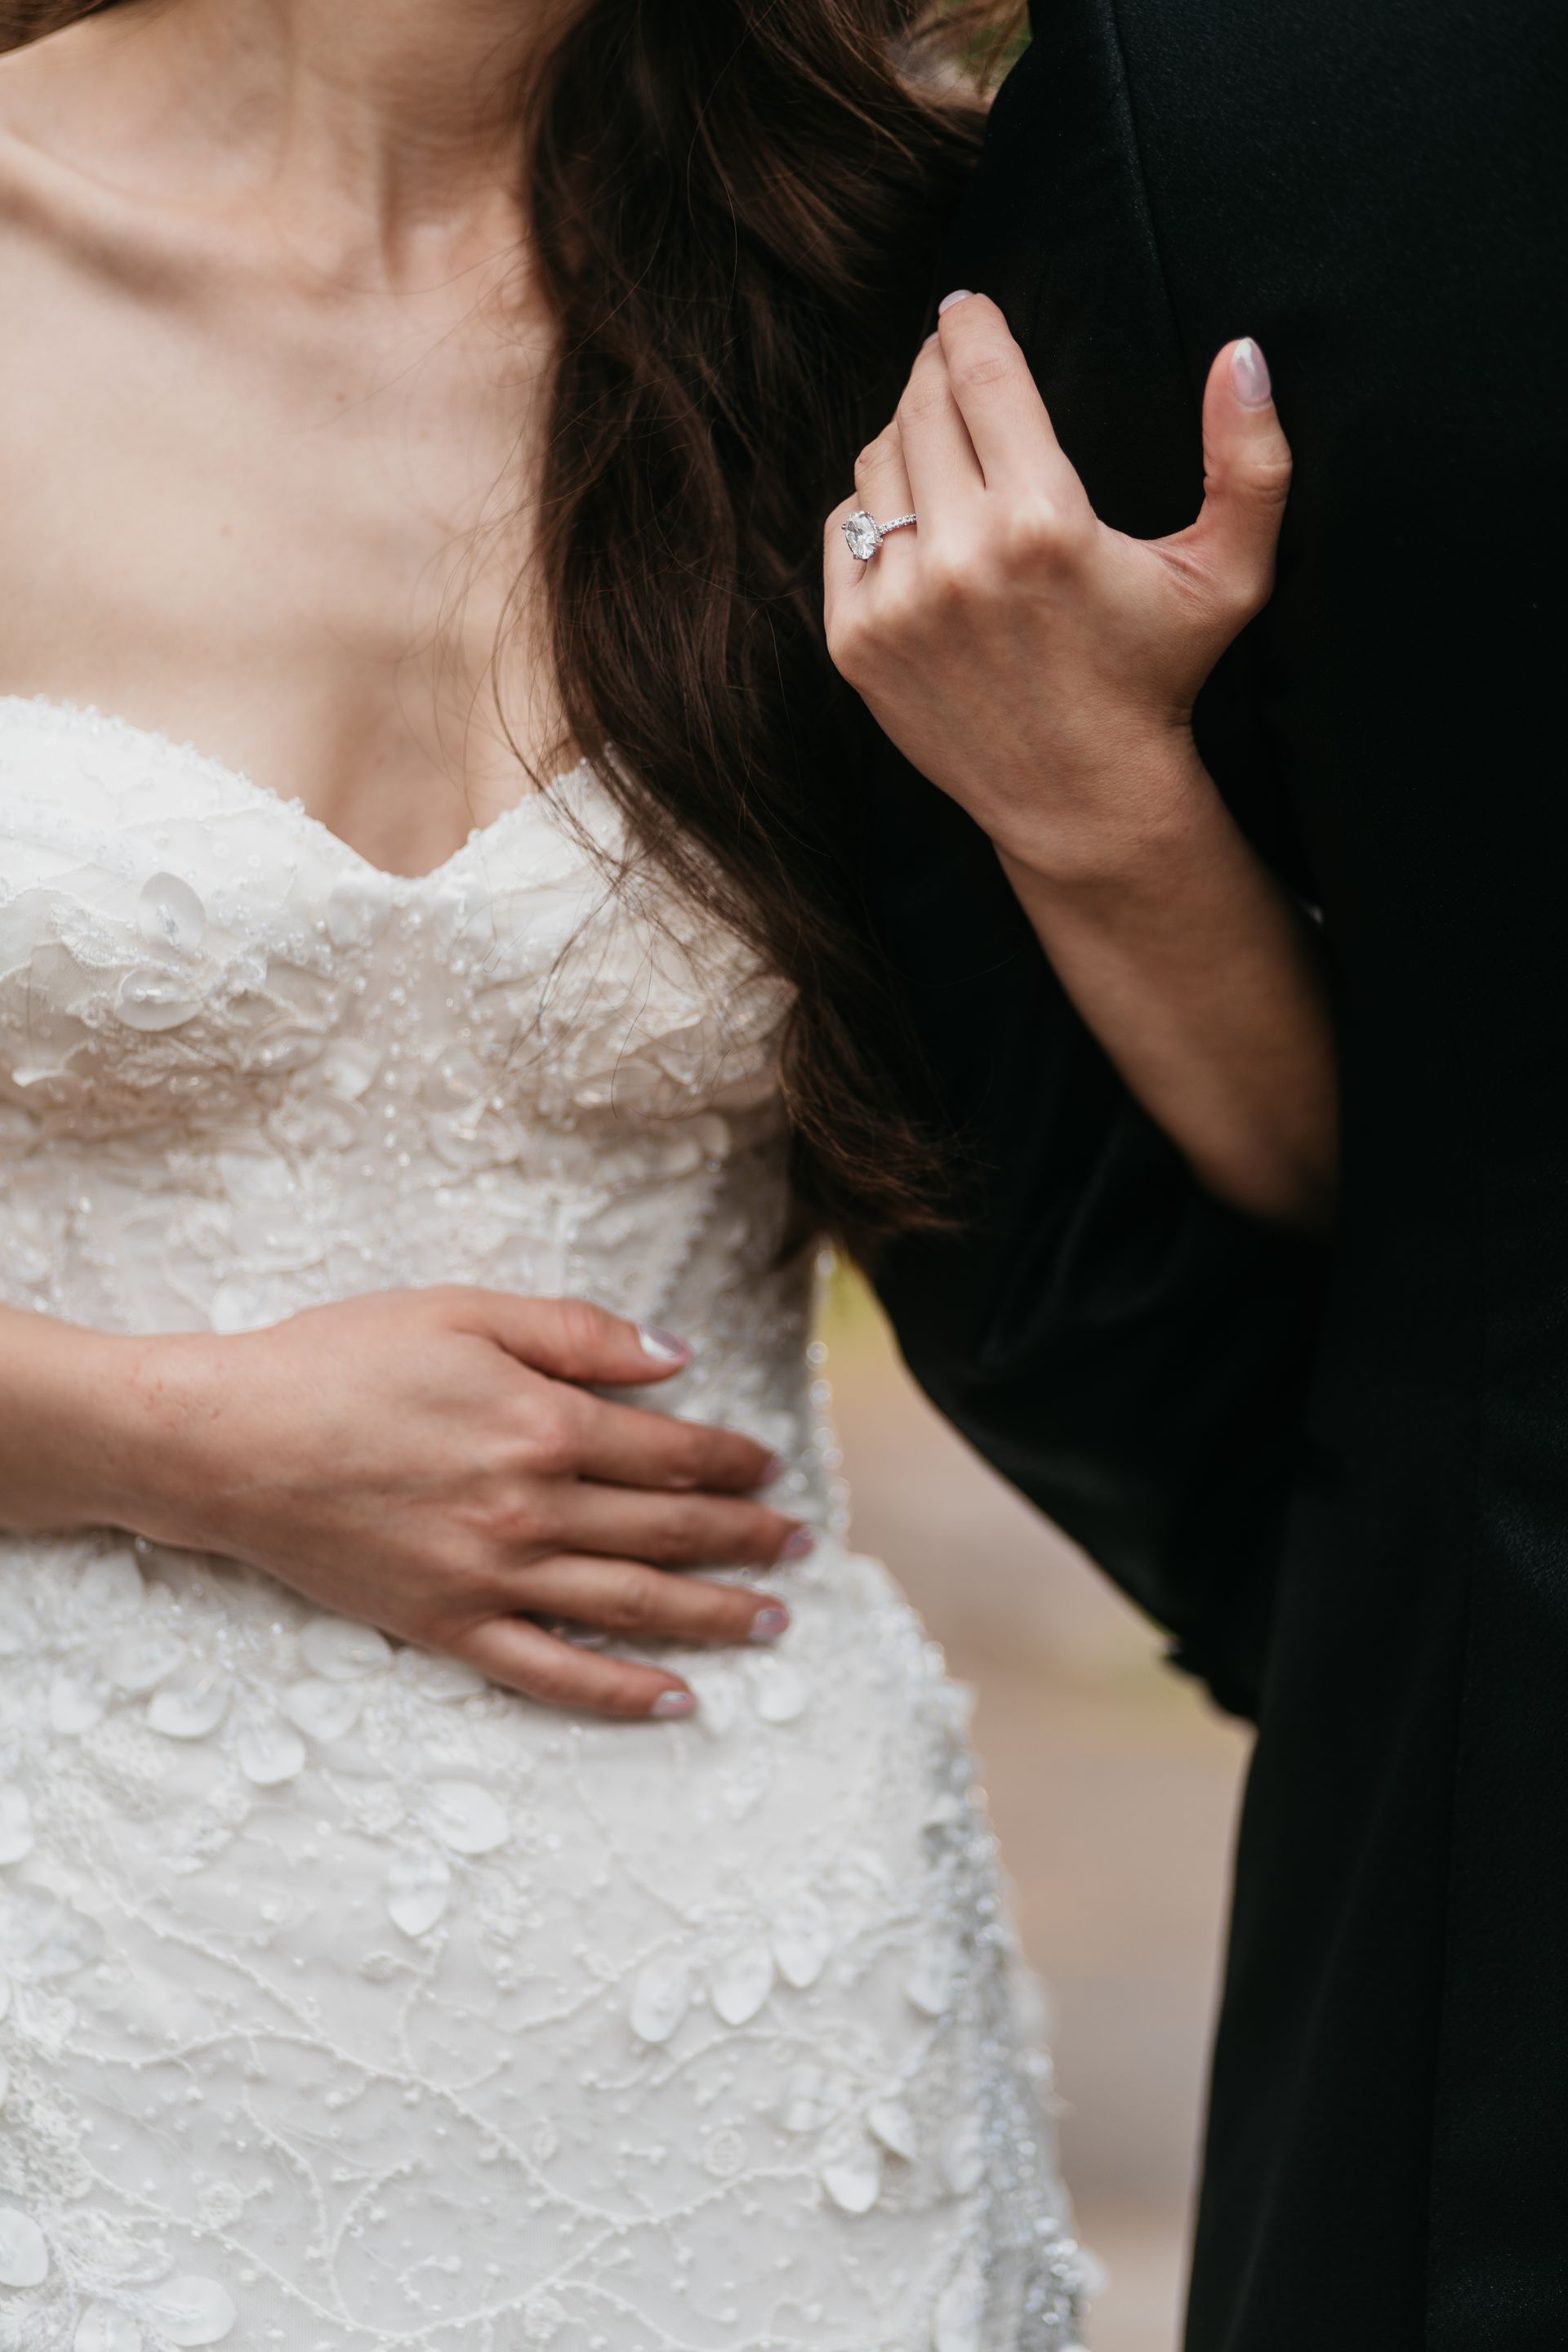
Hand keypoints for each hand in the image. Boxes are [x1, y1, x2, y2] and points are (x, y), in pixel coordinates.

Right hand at [103, 1289, 805, 1719]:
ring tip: (773, 1623)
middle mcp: (532, 1511)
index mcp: (544, 1425)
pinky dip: (619, 1694)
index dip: (732, 1461)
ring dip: (713, 1616)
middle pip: (668, 1534)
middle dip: (746, 1539)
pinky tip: (676, 1701)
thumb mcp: (466, 1309)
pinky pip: (551, 1675)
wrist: (226, 1442)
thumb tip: (679, 1357)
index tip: (770, 1467)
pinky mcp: (446, 1628)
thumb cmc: (340, 1359)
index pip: (671, 1453)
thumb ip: (579, 1334)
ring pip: (632, 1608)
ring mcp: (491, 1579)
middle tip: (800, 1548)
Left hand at [825, 294, 1292, 882]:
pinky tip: (916, 522)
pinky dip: (872, 513)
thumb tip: (1243, 352)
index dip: (968, 323)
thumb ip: (1250, 462)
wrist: (1079, 798)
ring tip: (943, 447)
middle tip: (955, 362)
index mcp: (1044, 523)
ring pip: (876, 464)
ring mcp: (898, 604)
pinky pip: (844, 531)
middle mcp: (960, 559)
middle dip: (936, 369)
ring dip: (905, 438)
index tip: (965, 305)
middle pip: (920, 406)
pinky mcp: (857, 642)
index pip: (979, 373)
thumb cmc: (1155, 677)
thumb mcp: (1230, 575)